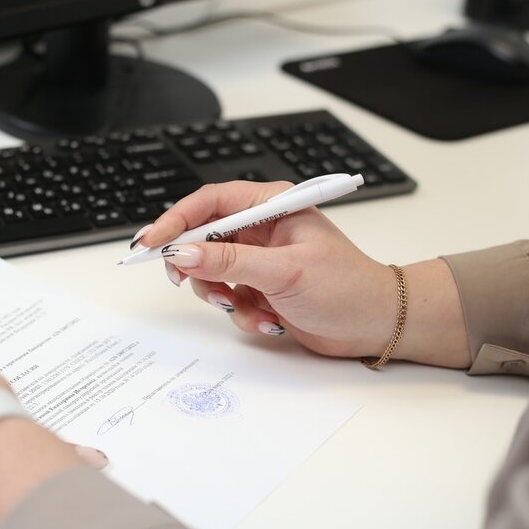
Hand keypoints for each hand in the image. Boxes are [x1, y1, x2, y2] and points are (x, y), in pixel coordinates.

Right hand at [133, 180, 400, 357]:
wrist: (376, 325)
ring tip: (243, 307)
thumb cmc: (348, 287)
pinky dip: (242, 314)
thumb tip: (185, 251)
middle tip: (185, 281)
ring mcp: (260, 260)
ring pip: (210, 272)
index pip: (210, 202)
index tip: (152, 242)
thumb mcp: (284, 271)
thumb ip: (230, 261)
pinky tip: (269, 321)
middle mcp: (262, 229)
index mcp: (272, 206)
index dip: (176, 220)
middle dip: (196, 265)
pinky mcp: (261, 289)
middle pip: (202, 237)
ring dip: (221, 295)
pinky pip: (229, 298)